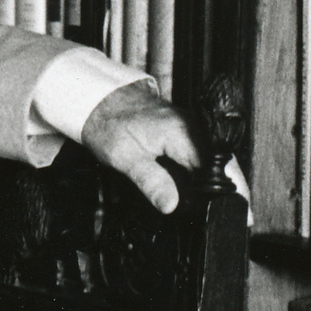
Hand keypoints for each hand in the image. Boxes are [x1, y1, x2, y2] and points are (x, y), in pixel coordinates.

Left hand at [80, 81, 200, 214]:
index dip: (203, 191)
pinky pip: (194, 152)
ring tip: (172, 186)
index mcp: (182, 134)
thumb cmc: (110, 128)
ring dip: (194, 178)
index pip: (209, 170)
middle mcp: (191, 126)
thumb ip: (152, 183)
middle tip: (180, 201)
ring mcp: (189, 125)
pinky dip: (186, 167)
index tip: (192, 206)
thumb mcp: (126, 160)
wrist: (100, 104)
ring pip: (203, 160)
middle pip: (210, 165)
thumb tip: (171, 205)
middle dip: (200, 187)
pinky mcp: (183, 128)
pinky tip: (172, 174)